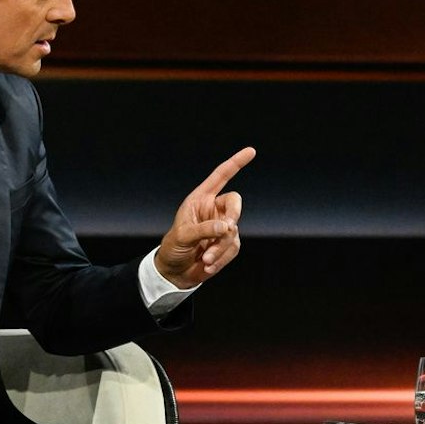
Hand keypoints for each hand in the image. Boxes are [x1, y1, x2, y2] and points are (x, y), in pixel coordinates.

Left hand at [155, 147, 252, 287]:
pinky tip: (208, 266)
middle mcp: (214, 210)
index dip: (236, 163)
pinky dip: (221, 259)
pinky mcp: (227, 245)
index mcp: (200, 199)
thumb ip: (204, 229)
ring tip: (205, 260)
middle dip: (233, 216)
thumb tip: (228, 227)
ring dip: (220, 248)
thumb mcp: (183, 236)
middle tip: (226, 229)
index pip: (221, 176)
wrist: (175, 272)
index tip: (251, 151)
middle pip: (235, 203)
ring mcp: (222, 228)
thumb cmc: (173, 248)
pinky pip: (233, 249)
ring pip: (233, 231)